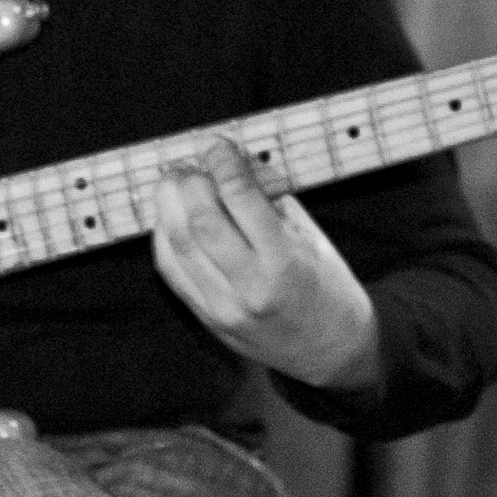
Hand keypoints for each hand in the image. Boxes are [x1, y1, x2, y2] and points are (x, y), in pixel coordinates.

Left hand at [152, 138, 379, 391]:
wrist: (331, 352)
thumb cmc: (326, 287)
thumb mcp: (310, 237)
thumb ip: (271, 201)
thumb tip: (233, 162)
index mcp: (285, 260)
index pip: (241, 199)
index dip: (222, 163)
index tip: (215, 144)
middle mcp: (251, 287)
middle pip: (200, 222)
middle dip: (188, 183)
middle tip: (188, 164)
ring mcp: (224, 307)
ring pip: (178, 245)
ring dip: (168, 205)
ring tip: (173, 183)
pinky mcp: (207, 319)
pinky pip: (171, 271)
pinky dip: (164, 237)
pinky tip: (169, 217)